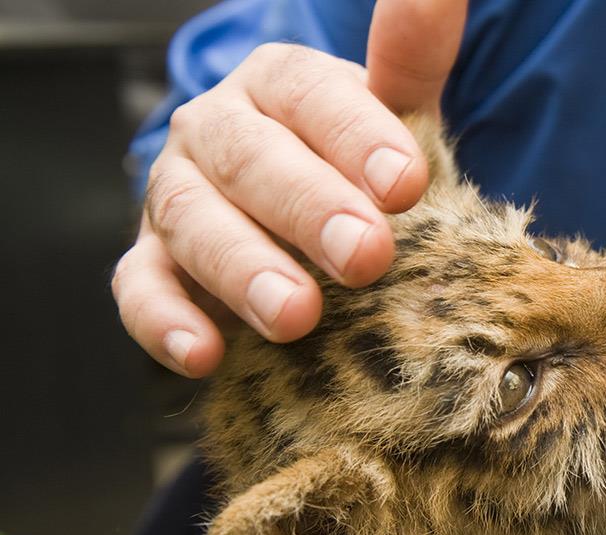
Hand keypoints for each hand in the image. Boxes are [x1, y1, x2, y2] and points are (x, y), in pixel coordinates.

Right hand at [112, 0, 467, 376]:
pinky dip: (164, 321)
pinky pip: (141, 287)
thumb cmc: (359, 162)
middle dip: (309, 209)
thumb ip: (412, 57)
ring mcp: (177, 196)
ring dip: (243, 270)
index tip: (408, 184)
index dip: (357, 137)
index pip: (310, 96)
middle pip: (250, 160)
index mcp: (278, 84)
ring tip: (298, 316)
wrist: (308, 210)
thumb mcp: (396, 110)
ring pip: (192, 221)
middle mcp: (217, 130)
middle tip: (367, 256)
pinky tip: (204, 354)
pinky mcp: (152, 263)